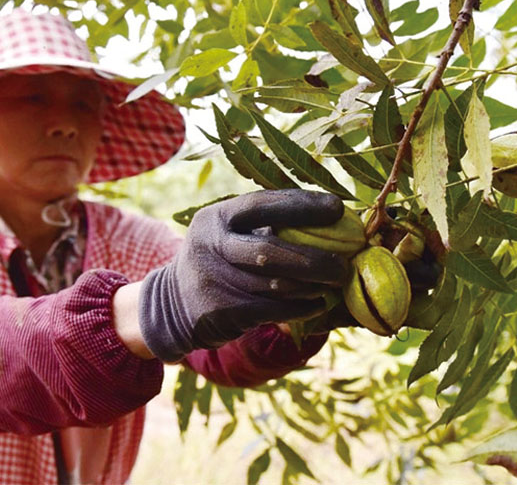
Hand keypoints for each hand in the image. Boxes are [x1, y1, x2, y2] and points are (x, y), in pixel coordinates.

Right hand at [138, 190, 351, 360]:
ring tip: (336, 282)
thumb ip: (265, 226)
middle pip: (269, 250)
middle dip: (314, 257)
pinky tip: (320, 304)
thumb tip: (330, 219)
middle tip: (345, 262)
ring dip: (311, 285)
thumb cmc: (219, 261)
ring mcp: (213, 280)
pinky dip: (301, 307)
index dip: (302, 204)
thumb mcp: (228, 234)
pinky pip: (271, 310)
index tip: (338, 208)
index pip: (261, 204)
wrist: (171, 304)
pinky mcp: (220, 312)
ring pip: (274, 284)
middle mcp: (211, 245)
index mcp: (216, 217)